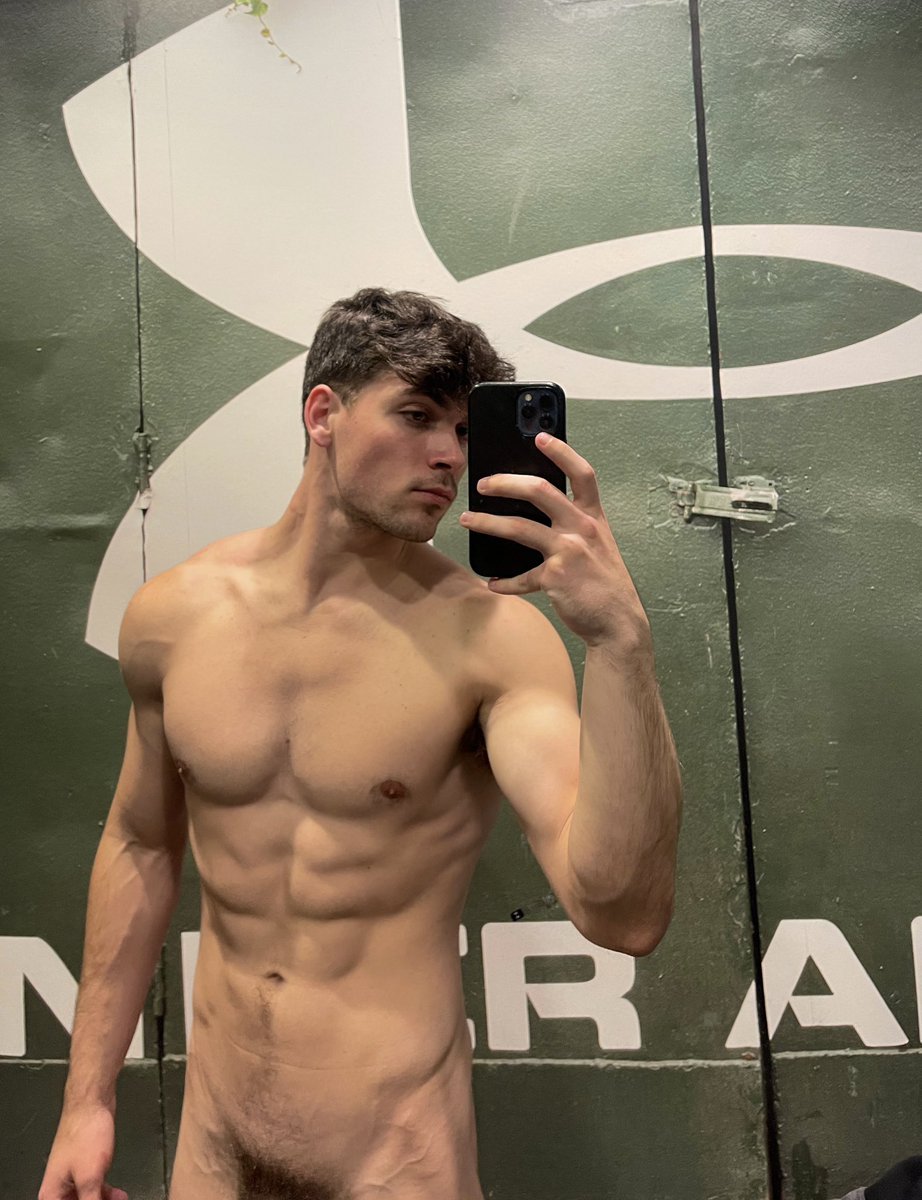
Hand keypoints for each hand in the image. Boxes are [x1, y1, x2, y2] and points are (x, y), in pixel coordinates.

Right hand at [38, 1105, 127, 1199]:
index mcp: (51, 1195)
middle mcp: (58, 1189)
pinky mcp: (85, 1167)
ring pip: (87, 1199)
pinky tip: (118, 1195)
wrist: (92, 1103)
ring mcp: (72, 1177)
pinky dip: (105, 1193)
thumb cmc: (84, 1133)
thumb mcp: (89, 1177)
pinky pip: (94, 1188)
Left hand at [460, 433, 649, 650]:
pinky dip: (504, 581)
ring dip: (488, 522)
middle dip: (505, 482)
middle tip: (484, 483)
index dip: (561, 451)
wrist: (618, 622)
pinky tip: (492, 582)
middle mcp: (582, 528)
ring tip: (469, 519)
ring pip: (519, 527)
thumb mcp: (598, 544)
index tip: (540, 437)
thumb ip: (574, 524)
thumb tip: (537, 510)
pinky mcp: (555, 577)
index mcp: (593, 516)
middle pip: (540, 490)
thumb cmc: (605, 582)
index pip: (582, 473)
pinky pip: (521, 576)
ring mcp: (568, 551)